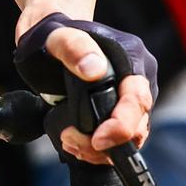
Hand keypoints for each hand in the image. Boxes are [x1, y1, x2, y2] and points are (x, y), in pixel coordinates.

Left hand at [14, 15, 154, 165]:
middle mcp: (136, 81)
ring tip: (68, 140)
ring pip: (128, 139)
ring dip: (99, 151)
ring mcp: (128, 99)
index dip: (121, 125)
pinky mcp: (117, 113)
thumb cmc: (52, 34)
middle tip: (70, 139)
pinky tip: (73, 142)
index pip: (138, 99)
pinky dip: (96, 149)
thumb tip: (94, 70)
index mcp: (131, 58)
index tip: (96, 139)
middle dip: (106, 143)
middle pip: (137, 125)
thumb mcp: (56, 37)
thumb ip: (73, 47)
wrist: (47, 38)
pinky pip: (117, 141)